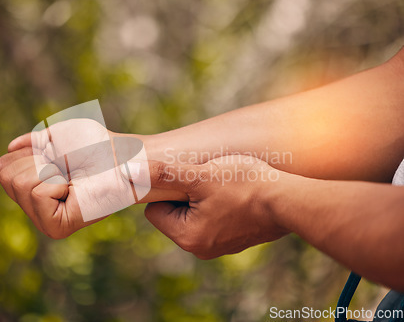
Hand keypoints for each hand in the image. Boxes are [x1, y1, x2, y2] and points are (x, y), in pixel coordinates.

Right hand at [0, 118, 185, 238]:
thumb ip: (32, 142)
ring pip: (19, 183)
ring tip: (70, 178)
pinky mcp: (55, 227)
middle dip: (37, 161)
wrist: (121, 158)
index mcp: (32, 186)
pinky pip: (37, 193)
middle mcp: (34, 206)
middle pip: (5, 175)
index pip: (2, 167)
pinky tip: (73, 189)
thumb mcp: (57, 135)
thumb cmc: (95, 145)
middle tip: (65, 169)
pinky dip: (56, 182)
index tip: (56, 158)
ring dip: (47, 170)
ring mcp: (43, 220)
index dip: (30, 153)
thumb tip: (10, 147)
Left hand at [141, 155, 289, 258]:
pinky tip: (232, 191)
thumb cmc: (245, 185)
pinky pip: (212, 218)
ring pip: (193, 213)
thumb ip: (164, 174)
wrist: (290, 200)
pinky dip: (217, 204)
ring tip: (220, 183)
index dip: (165, 191)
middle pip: (173, 213)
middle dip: (183, 193)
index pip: (154, 212)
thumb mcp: (201, 175)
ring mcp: (218, 245)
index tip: (184, 178)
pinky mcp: (233, 239)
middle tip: (203, 178)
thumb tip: (129, 172)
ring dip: (200, 196)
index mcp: (187, 237)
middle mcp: (200, 248)